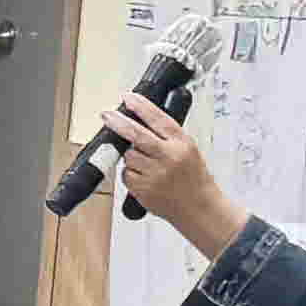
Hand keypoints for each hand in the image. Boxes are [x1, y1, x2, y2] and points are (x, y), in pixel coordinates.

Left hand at [98, 95, 240, 248]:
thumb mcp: (189, 149)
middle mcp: (168, 157)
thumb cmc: (194, 178)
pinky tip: (145, 178)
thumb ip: (168, 137)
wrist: (199, 208)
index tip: (129, 98)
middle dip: (118, 123)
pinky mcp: (143, 189)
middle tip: (106, 115)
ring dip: (131, 156)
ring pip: (129, 156)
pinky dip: (131, 174)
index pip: (159, 119)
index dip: (141, 106)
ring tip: (146, 163)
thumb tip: (142, 120)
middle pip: (137, 136)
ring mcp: (154, 174)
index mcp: (181, 144)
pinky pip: (127, 175)